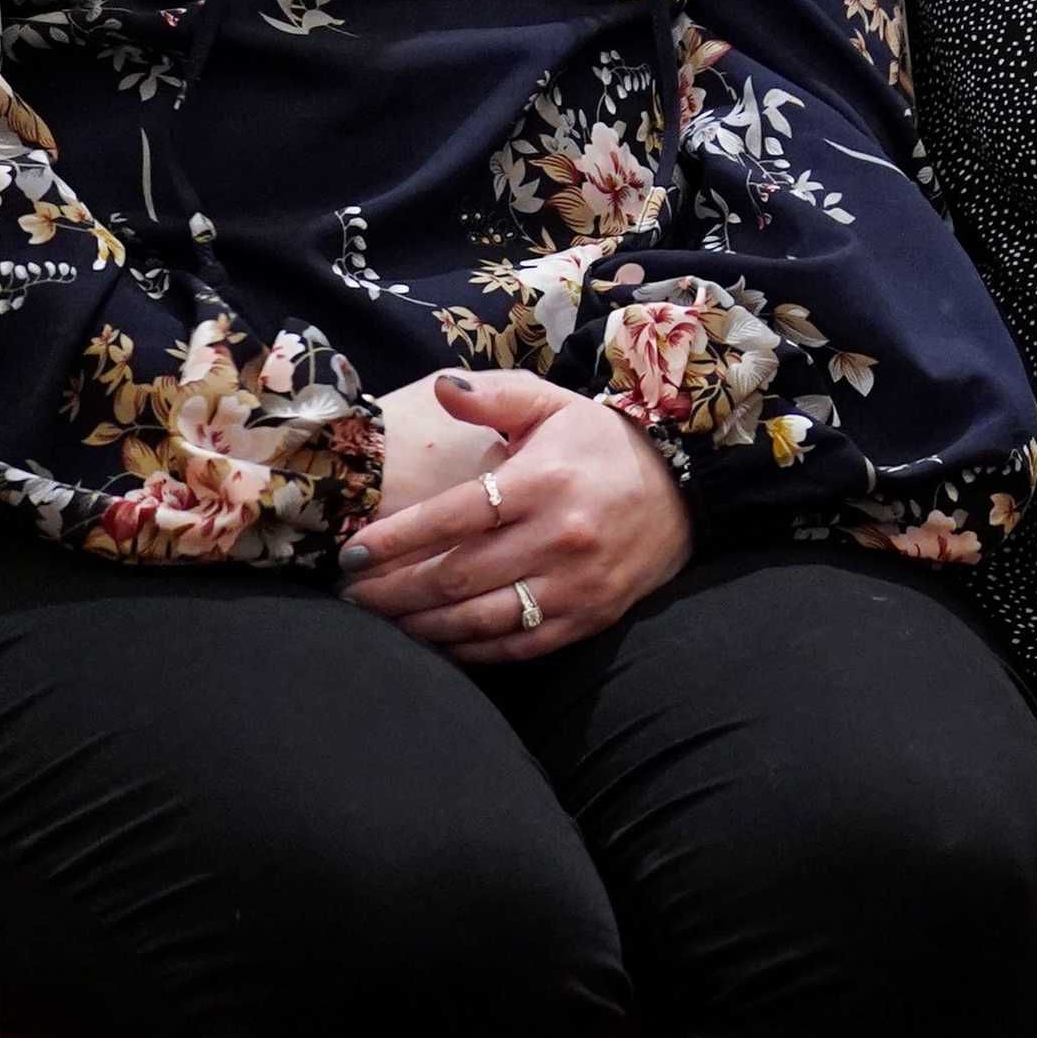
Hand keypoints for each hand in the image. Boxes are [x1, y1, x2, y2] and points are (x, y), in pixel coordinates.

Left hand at [336, 370, 694, 660]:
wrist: (685, 491)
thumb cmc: (601, 447)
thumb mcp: (553, 406)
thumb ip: (494, 396)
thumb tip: (440, 389)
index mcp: (545, 481)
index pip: (453, 517)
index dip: (394, 540)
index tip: (351, 553)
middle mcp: (562, 536)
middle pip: (456, 576)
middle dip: (392, 590)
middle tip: (351, 593)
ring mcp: (577, 583)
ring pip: (480, 618)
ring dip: (421, 625)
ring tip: (382, 620)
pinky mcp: (589, 616)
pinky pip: (517, 644)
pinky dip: (468, 648)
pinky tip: (435, 640)